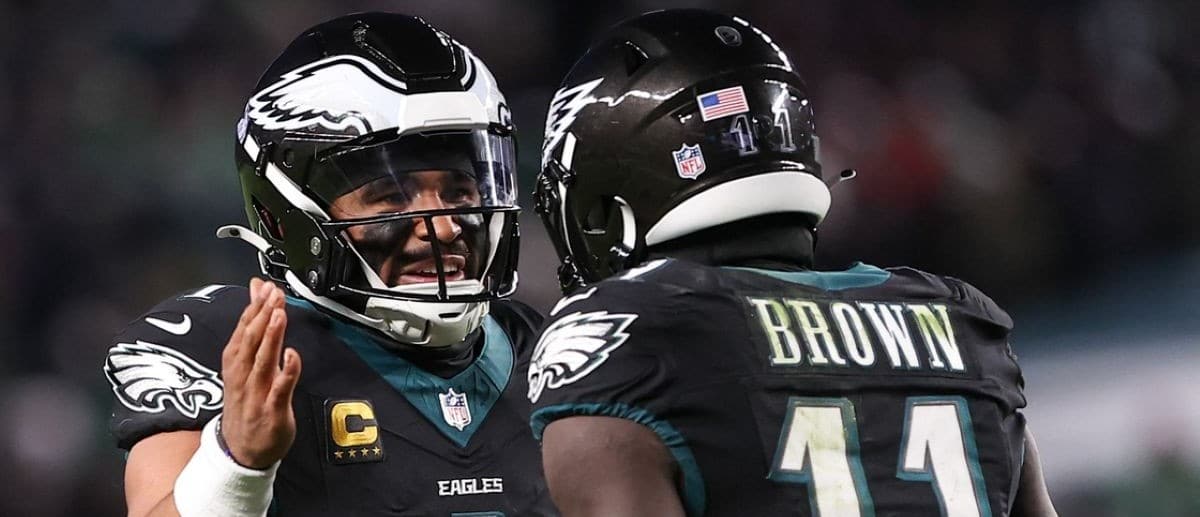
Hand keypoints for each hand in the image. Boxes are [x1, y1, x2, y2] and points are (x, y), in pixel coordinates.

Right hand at [219, 278, 302, 468]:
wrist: (240, 450)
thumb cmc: (246, 403)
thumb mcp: (244, 366)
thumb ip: (254, 332)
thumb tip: (258, 299)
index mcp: (236, 364)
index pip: (243, 331)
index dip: (253, 308)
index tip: (263, 287)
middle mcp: (243, 376)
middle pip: (251, 341)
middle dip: (262, 315)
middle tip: (273, 293)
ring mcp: (257, 394)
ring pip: (263, 361)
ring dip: (271, 337)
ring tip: (278, 314)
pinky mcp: (272, 411)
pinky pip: (280, 389)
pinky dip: (286, 372)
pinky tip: (293, 355)